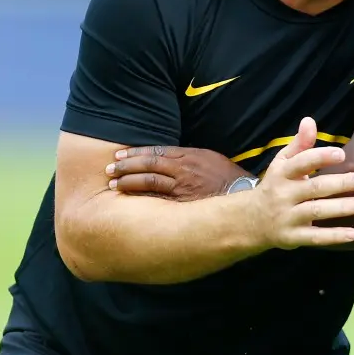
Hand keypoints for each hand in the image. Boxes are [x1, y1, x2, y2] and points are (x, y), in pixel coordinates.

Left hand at [107, 146, 248, 200]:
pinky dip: (141, 198)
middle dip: (126, 166)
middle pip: (149, 164)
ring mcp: (183, 187)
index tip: (119, 156)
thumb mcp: (210, 158)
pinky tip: (128, 199)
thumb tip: (168, 155)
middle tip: (109, 169)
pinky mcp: (184, 203)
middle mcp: (184, 169)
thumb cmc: (227, 178)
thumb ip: (189, 156)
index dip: (136, 153)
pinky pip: (158, 199)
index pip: (157, 151)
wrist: (244, 197)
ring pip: (150, 180)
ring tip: (113, 183)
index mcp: (190, 155)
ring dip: (129, 181)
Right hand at [251, 117, 353, 248]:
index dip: (320, 157)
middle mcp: (283, 194)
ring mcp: (287, 217)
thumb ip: (300, 144)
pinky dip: (333, 236)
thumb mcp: (282, 163)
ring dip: (341, 208)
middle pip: (314, 187)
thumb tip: (310, 120)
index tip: (341, 155)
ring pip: (316, 211)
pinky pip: (314, 237)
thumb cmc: (275, 186)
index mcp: (282, 173)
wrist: (250, 221)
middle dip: (339, 183)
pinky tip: (353, 234)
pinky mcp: (292, 237)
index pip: (301, 162)